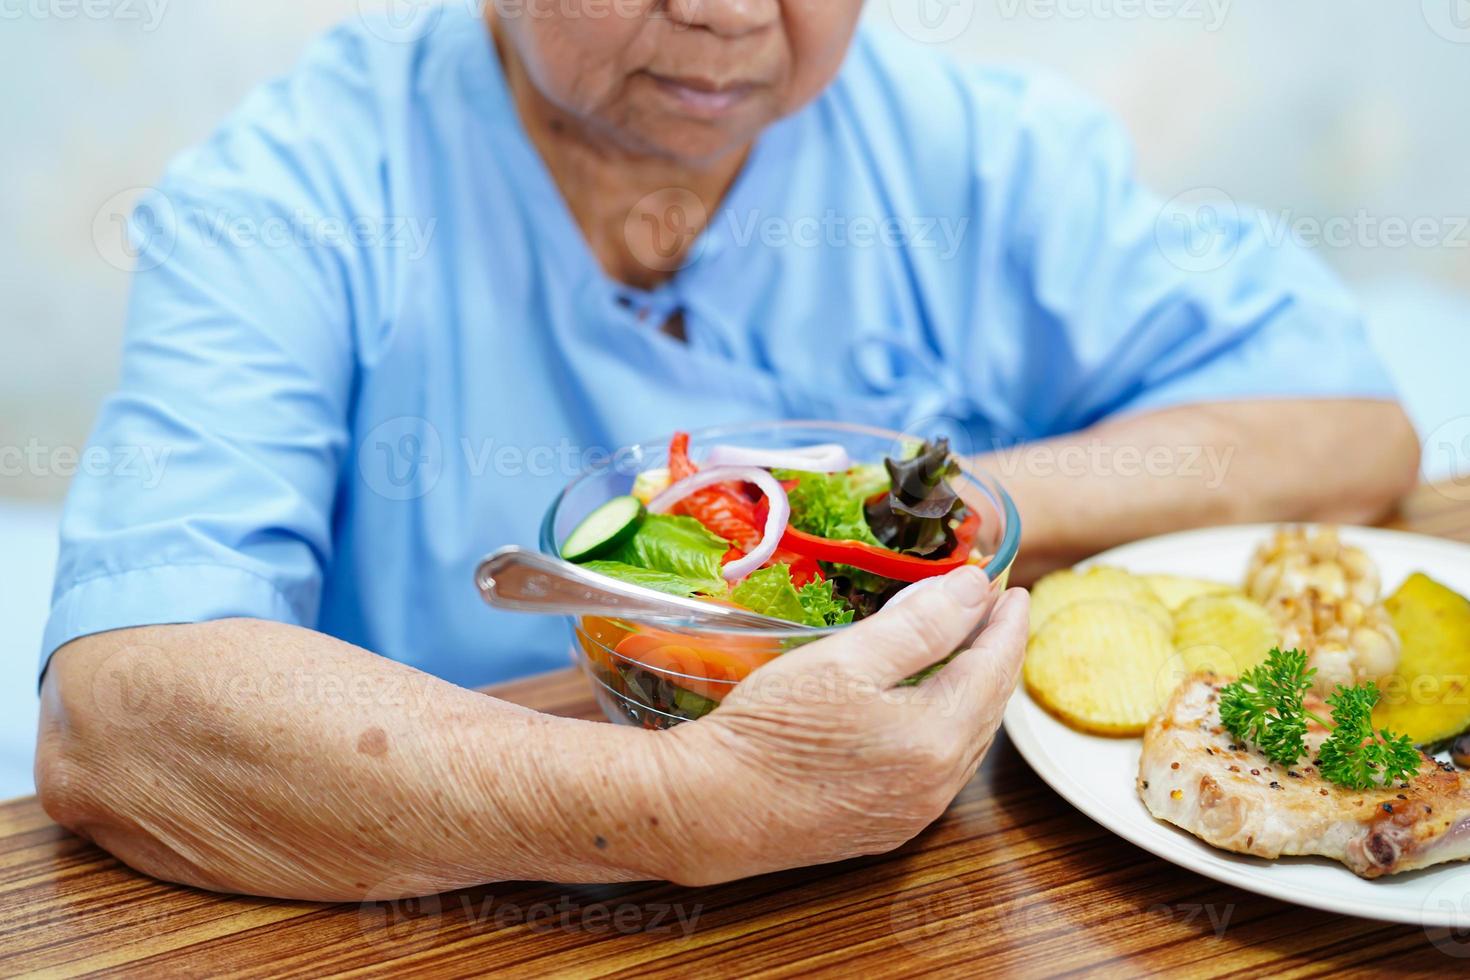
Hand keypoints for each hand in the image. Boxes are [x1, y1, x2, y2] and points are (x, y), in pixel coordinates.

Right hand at [660, 567, 1028, 884]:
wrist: (710, 808)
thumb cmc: (771, 728)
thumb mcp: (845, 659)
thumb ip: (919, 623)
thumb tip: (975, 588)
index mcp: (937, 738)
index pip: (993, 667)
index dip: (1005, 623)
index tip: (1011, 588)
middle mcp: (938, 784)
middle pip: (987, 706)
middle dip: (995, 654)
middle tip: (994, 613)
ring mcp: (914, 812)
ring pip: (967, 741)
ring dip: (974, 692)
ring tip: (969, 652)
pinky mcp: (887, 827)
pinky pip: (940, 770)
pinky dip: (948, 728)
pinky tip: (928, 709)